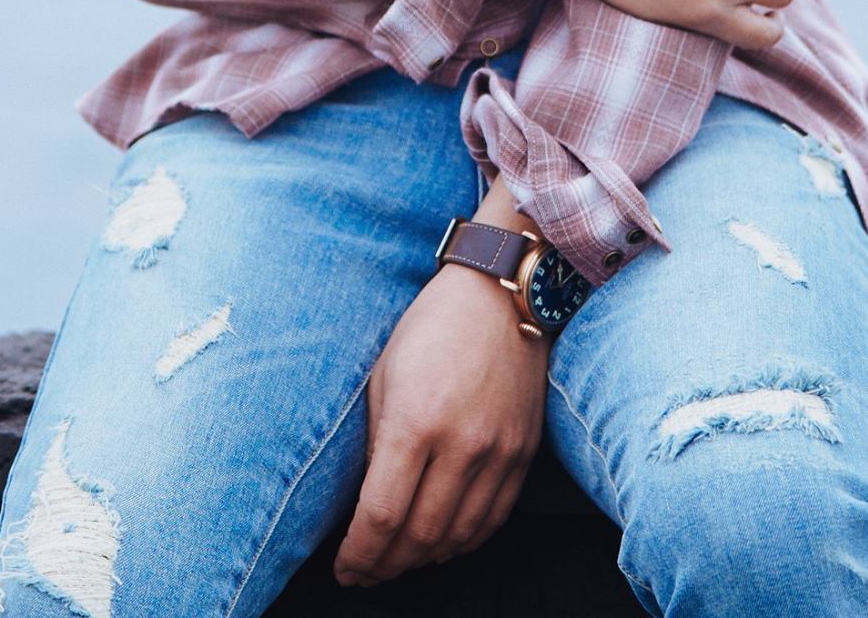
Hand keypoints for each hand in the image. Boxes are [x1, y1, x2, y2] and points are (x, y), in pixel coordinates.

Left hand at [332, 263, 547, 586]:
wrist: (500, 295)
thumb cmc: (430, 327)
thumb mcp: (384, 376)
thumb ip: (377, 443)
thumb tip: (370, 505)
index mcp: (415, 422)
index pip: (382, 516)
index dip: (359, 554)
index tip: (343, 567)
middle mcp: (460, 445)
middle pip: (419, 536)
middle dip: (385, 565)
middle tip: (366, 572)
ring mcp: (498, 452)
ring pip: (458, 536)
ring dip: (423, 559)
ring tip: (399, 562)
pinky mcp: (524, 452)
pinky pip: (493, 519)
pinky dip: (464, 541)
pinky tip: (442, 541)